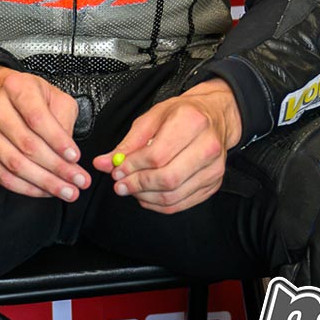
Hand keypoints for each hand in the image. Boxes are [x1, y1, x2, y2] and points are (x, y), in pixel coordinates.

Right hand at [0, 65, 86, 201]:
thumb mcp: (57, 100)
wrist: (4, 99)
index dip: (58, 141)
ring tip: (65, 190)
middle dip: (57, 168)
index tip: (75, 157)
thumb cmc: (34, 100)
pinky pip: (1, 176)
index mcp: (16, 88)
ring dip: (43, 182)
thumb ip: (64, 123)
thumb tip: (69, 156)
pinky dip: (25, 188)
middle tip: (77, 181)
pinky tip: (43, 191)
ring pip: (14, 164)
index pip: (37, 118)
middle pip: (27, 145)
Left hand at [93, 79, 242, 214]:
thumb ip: (128, 143)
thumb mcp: (152, 118)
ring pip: (174, 195)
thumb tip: (105, 162)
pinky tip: (147, 195)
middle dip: (137, 185)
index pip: (157, 156)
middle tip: (121, 184)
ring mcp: (214, 168)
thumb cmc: (184, 114)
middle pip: (167, 178)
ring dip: (146, 197)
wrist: (214, 116)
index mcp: (191, 122)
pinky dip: (159, 205)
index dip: (132, 167)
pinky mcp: (214, 183)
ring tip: (132, 188)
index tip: (117, 170)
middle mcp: (207, 146)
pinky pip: (182, 203)